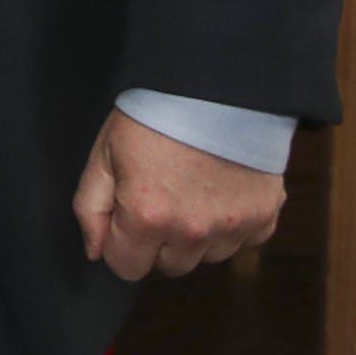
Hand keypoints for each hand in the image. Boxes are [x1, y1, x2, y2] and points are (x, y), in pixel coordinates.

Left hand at [73, 107, 284, 280]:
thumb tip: (95, 253)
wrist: (217, 86)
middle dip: (157, 241)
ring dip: (195, 234)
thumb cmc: (154, 114)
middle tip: (160, 195)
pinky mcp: (264, 218)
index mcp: (147, 218)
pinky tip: (220, 188)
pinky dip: (231, 223)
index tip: (126, 214)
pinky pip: (242, 242)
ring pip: (205, 257)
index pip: (126, 268)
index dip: (121, 242)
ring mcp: (233, 228)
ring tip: (191, 187)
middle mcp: (192, 233)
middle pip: (167, 267)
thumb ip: (91, 208)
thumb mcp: (105, 153)